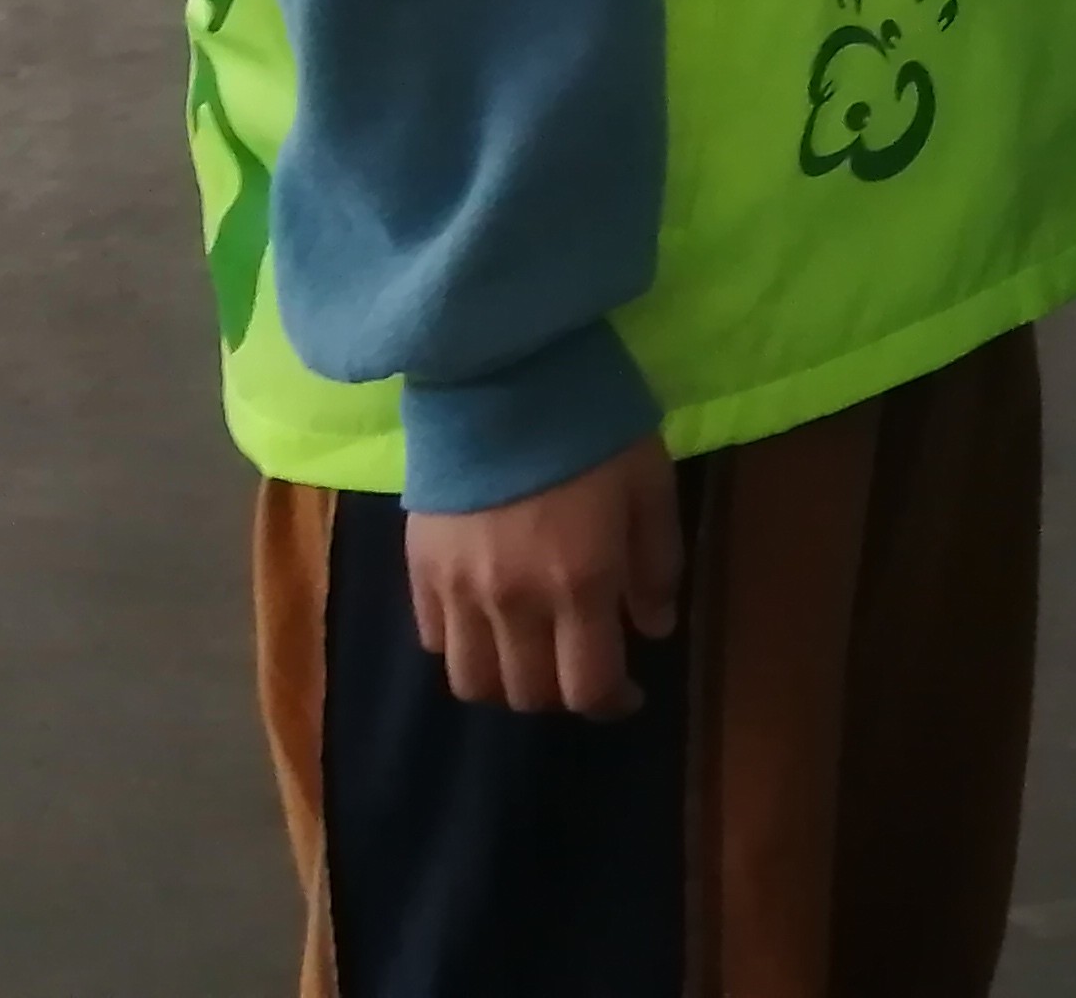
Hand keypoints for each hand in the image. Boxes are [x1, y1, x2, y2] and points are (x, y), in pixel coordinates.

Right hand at [401, 429, 681, 717]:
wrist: (504, 371)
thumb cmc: (591, 423)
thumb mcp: (650, 484)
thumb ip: (656, 564)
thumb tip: (653, 630)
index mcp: (579, 583)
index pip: (587, 687)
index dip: (611, 704)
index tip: (628, 693)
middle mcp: (513, 602)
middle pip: (527, 695)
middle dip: (561, 693)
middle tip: (580, 665)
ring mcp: (458, 589)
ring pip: (471, 681)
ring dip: (506, 682)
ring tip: (530, 654)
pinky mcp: (419, 567)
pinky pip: (432, 640)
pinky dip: (461, 646)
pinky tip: (486, 621)